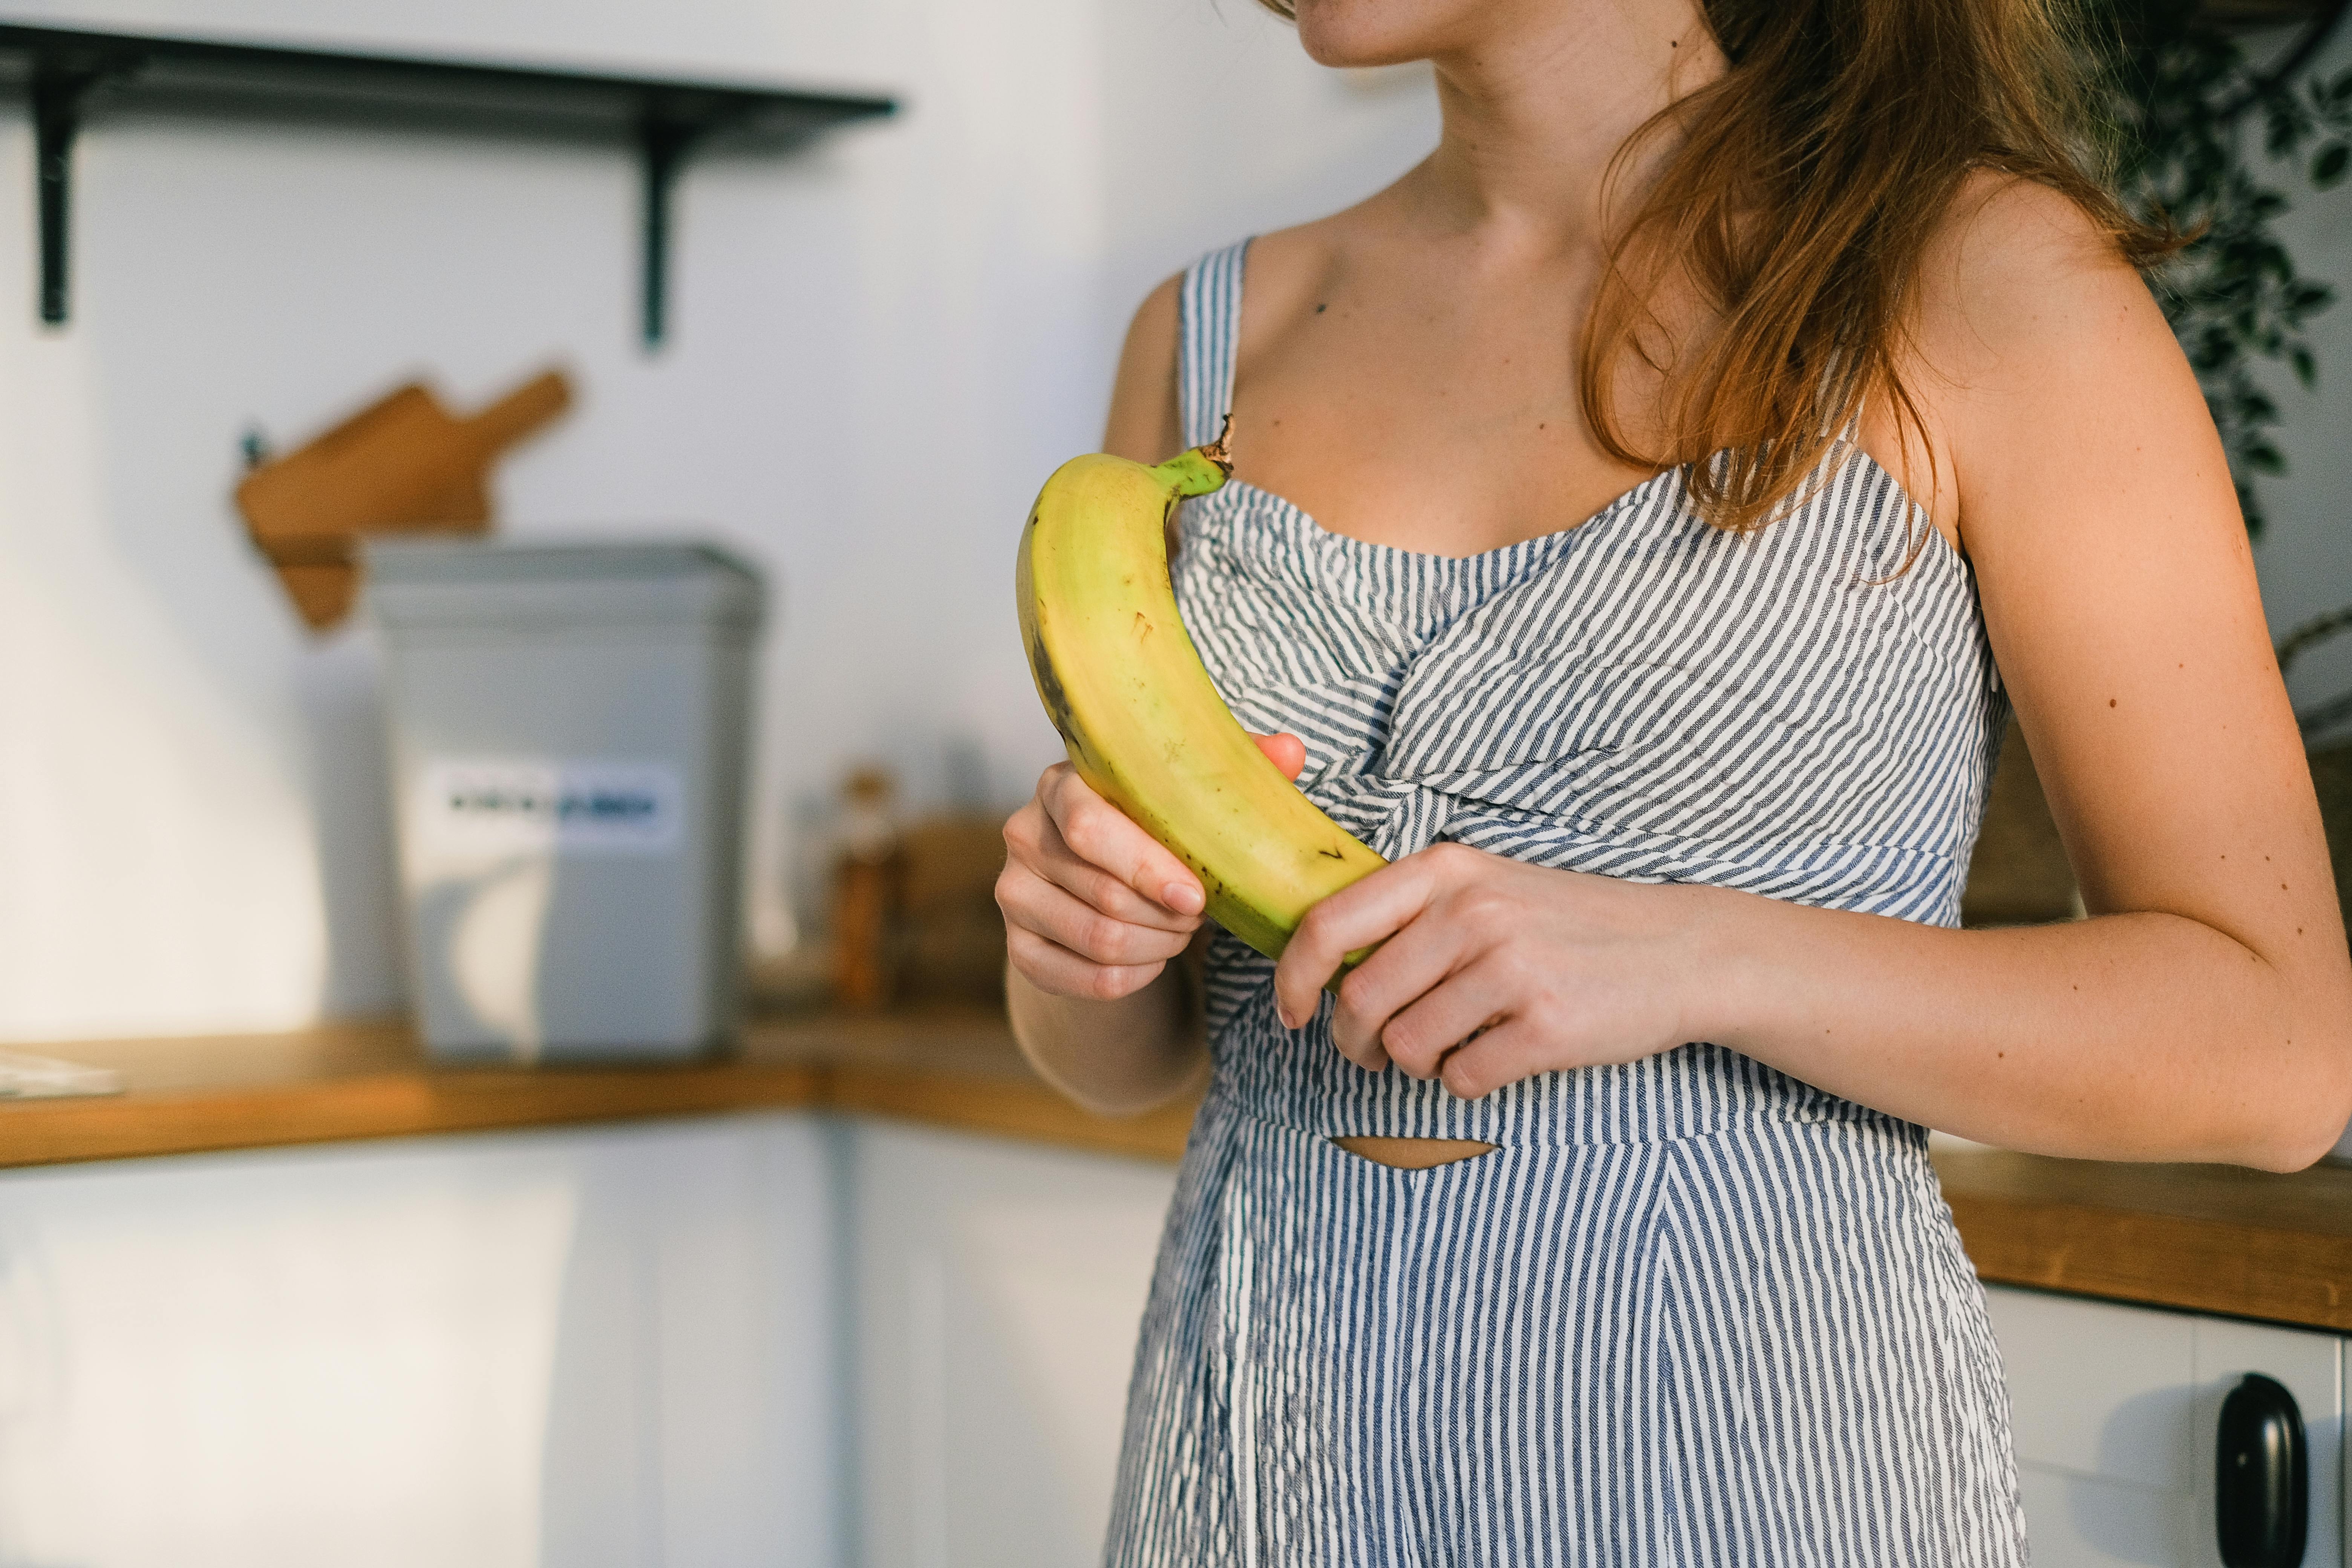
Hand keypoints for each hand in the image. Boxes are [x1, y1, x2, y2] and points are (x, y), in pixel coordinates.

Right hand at [999, 732, 1305, 1000]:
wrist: (1102, 880)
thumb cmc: (1152, 826)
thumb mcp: (1189, 791)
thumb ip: (1235, 766)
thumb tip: (1290, 750)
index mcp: (1060, 784)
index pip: (1089, 828)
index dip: (1148, 868)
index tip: (1197, 897)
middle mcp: (1023, 833)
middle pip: (1104, 894)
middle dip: (1169, 916)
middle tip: (1199, 912)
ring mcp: (1014, 893)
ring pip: (1100, 940)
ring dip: (1159, 946)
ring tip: (1181, 931)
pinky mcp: (1019, 949)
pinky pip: (1090, 980)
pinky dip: (1138, 977)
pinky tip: (1156, 959)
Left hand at [1270, 842, 1727, 1097]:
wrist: (1679, 949)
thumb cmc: (1569, 924)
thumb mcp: (1486, 886)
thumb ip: (1412, 911)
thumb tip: (1326, 962)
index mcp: (1445, 870)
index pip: (1328, 923)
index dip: (1291, 978)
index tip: (1292, 1013)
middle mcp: (1473, 912)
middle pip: (1359, 999)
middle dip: (1352, 1042)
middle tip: (1373, 1054)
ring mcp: (1511, 968)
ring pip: (1405, 1045)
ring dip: (1412, 1064)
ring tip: (1445, 1049)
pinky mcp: (1546, 1026)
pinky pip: (1461, 1078)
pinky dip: (1465, 1081)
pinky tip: (1496, 1056)